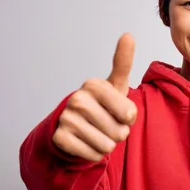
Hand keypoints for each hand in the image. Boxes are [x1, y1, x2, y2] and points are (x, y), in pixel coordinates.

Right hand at [53, 33, 136, 161]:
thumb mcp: (115, 85)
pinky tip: (86, 143)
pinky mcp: (60, 138)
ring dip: (106, 145)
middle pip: (120, 132)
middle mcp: (78, 99)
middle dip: (118, 134)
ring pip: (107, 146)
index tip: (119, 111)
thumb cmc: (101, 105)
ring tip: (96, 133)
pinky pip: (92, 155)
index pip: (130, 114)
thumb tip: (128, 34)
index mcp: (94, 85)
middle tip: (105, 125)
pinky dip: (93, 154)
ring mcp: (67, 118)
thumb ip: (123, 62)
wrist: (72, 126)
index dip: (129, 119)